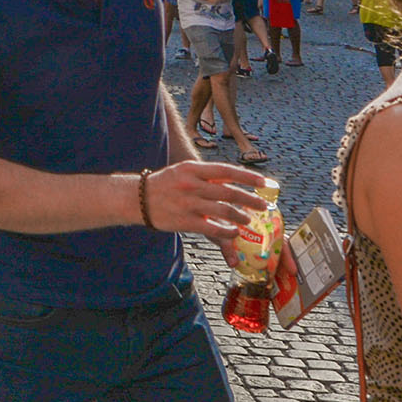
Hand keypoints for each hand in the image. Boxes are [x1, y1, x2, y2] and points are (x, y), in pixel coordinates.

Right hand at [142, 159, 268, 243]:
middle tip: (263, 205)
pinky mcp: (186, 221)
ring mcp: (189, 203)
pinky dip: (227, 231)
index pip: (226, 170)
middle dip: (250, 199)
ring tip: (248, 219)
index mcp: (193, 169)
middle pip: (229, 192)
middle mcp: (192, 184)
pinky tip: (234, 232)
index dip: (247, 176)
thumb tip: (232, 181)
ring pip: (224, 211)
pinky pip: (213, 228)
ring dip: (241, 216)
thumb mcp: (183, 171)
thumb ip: (206, 176)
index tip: (263, 182)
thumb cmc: (164, 184)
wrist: (137, 199)